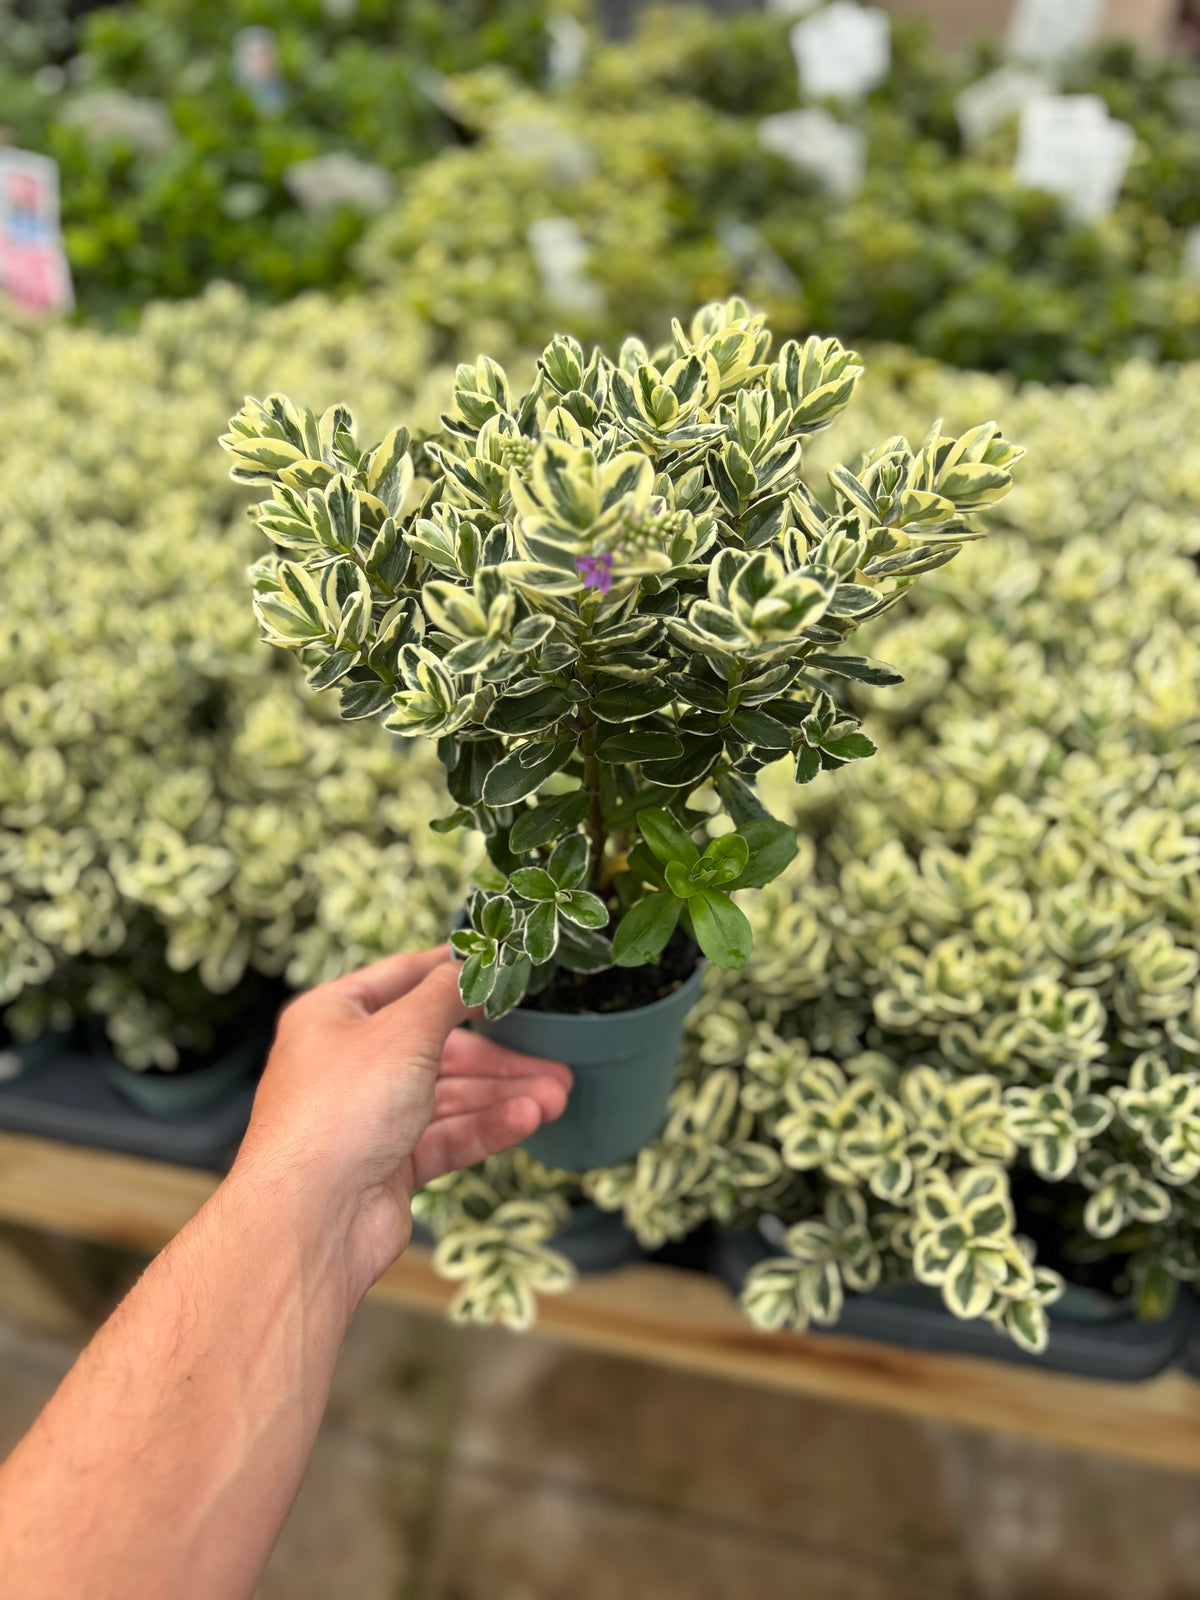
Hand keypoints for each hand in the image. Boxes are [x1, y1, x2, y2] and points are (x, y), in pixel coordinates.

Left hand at [234, 947, 570, 1301]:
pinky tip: (529, 1119)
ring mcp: (369, 1116)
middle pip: (438, 1046)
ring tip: (557, 1096)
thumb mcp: (402, 1032)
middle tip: (554, 1056)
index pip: (402, 978)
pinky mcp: (389, 1163)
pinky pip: (447, 1136)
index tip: (502, 966)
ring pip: (449, 1095)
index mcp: (333, 1016)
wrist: (309, 1220)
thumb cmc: (338, 1111)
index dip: (453, 971)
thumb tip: (474, 964)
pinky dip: (487, 1126)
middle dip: (498, 1054)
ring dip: (503, 1093)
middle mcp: (349, 1063)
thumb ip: (446, 995)